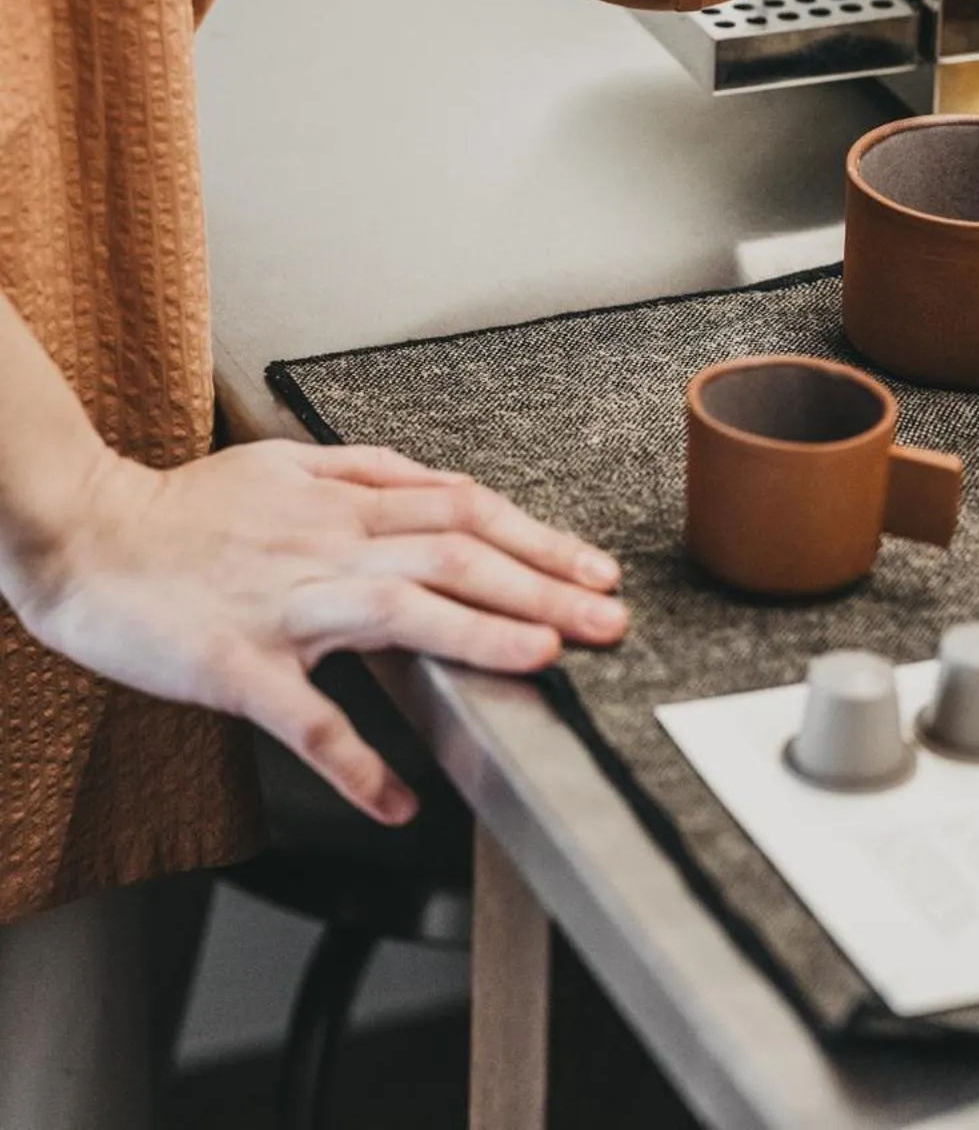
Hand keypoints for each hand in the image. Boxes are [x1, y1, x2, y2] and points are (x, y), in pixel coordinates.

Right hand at [12, 439, 626, 824]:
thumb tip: (438, 483)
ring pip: (397, 610)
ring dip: (477, 634)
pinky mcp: (237, 666)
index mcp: (342, 502)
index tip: (594, 568)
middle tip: (606, 618)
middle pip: (452, 553)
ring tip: (543, 660)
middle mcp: (326, 545)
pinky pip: (305, 718)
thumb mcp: (284, 463)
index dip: (536, 536)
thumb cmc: (187, 510)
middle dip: (540, 584)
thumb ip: (364, 470)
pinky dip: (355, 761)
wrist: (87, 537)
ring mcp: (284, 605)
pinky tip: (400, 801)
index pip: (461, 509)